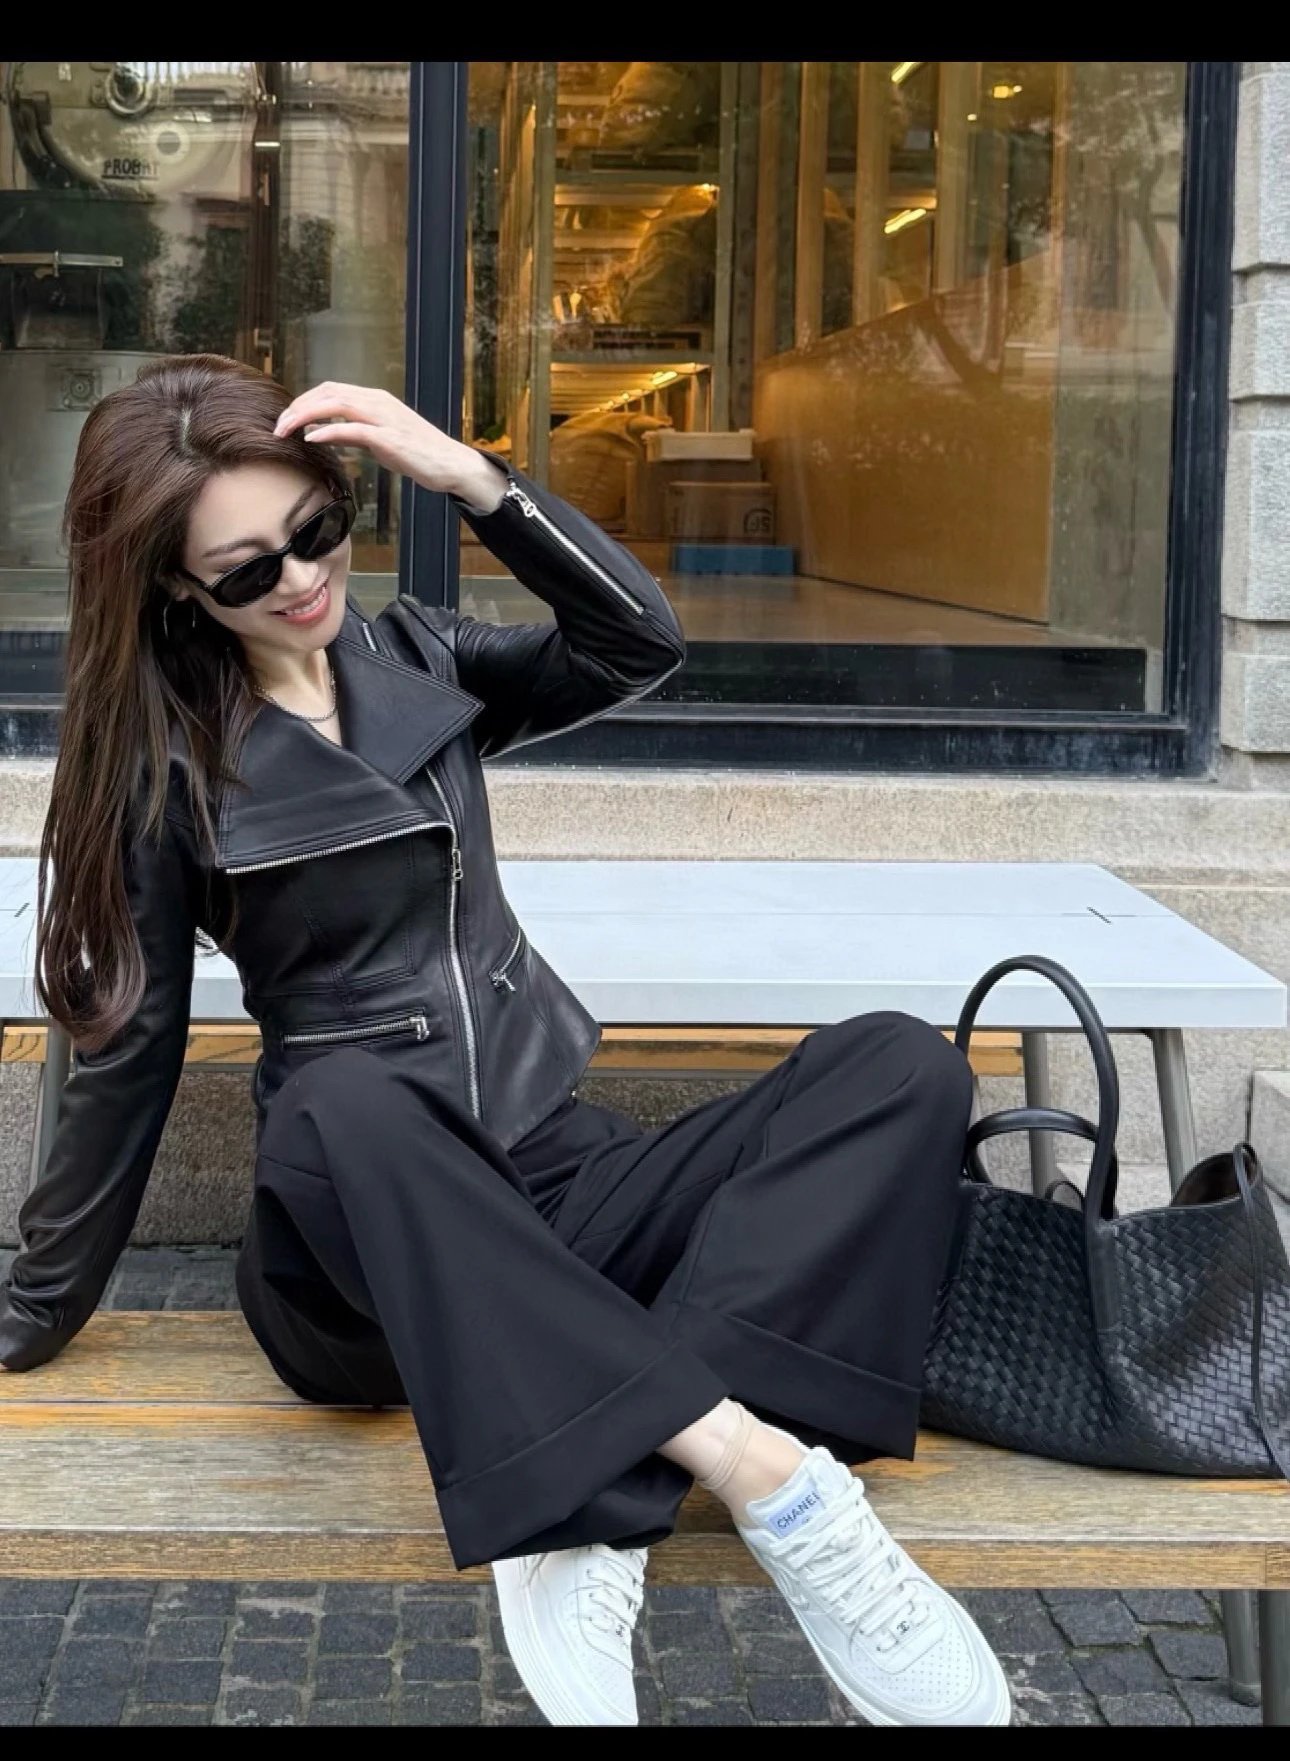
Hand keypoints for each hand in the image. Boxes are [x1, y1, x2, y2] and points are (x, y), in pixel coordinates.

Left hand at [274, 383, 504, 510]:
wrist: (451, 464)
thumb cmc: (419, 454)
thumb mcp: (381, 440)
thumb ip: (355, 433)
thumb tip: (326, 432)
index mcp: (375, 399)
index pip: (331, 389)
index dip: (304, 400)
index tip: (287, 418)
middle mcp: (378, 401)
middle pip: (328, 392)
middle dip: (297, 407)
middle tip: (277, 425)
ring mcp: (384, 418)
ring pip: (336, 404)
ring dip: (305, 415)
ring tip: (285, 430)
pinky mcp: (390, 438)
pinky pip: (353, 429)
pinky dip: (329, 430)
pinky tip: (312, 438)